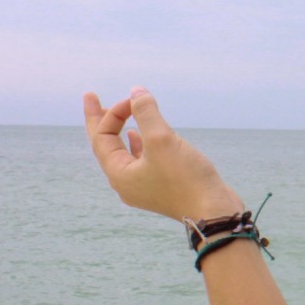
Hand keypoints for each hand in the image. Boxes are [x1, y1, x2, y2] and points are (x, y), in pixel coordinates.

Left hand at [83, 87, 242, 222]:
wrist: (213, 212)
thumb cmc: (186, 179)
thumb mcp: (163, 140)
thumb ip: (146, 113)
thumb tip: (136, 91)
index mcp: (119, 174)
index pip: (103, 137)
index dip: (114, 113)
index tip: (135, 99)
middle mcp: (125, 183)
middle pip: (105, 146)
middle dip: (101, 120)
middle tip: (90, 97)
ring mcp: (143, 187)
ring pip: (123, 153)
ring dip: (119, 131)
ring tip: (116, 116)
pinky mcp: (161, 187)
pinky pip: (140, 161)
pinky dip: (138, 144)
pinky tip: (140, 137)